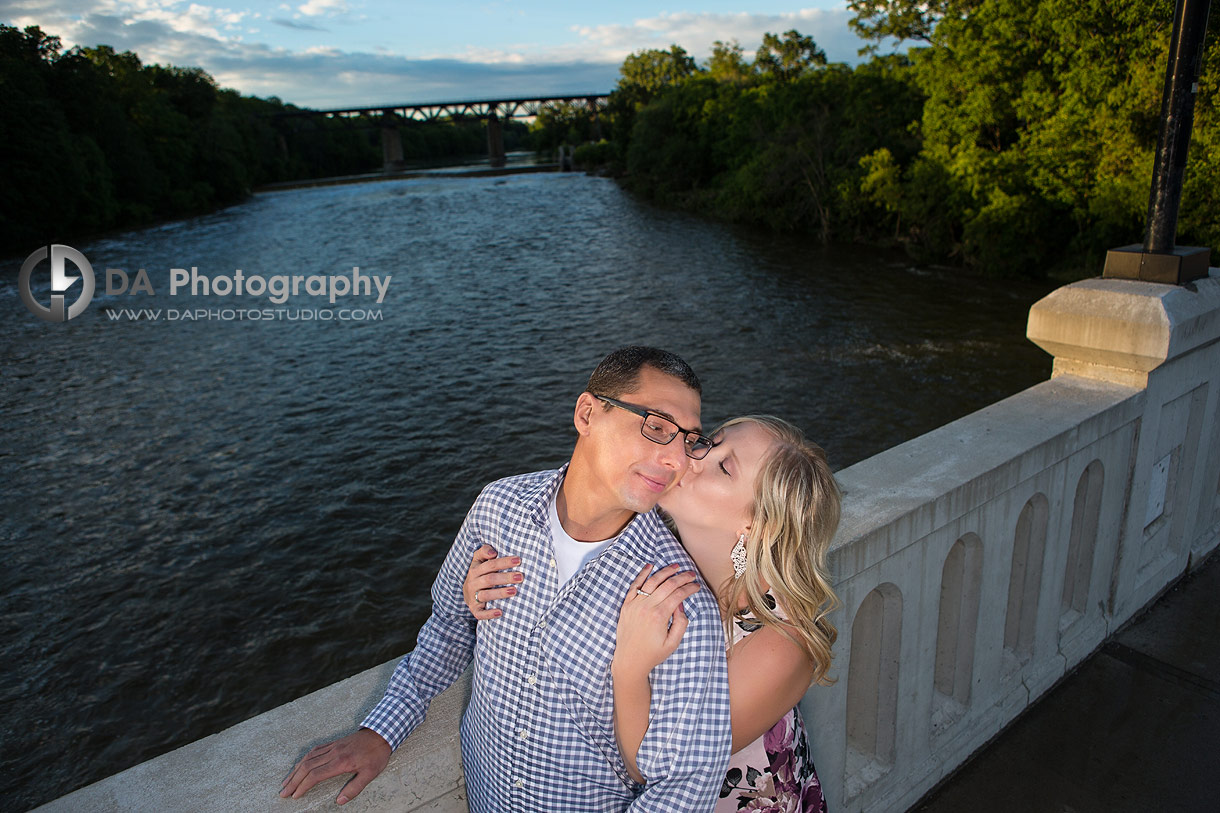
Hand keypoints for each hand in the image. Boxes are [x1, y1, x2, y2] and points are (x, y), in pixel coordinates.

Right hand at [279, 727, 391, 804]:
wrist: (381, 733)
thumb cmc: (377, 754)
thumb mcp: (370, 774)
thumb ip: (354, 788)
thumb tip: (339, 801)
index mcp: (341, 762)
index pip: (315, 775)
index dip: (303, 786)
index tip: (295, 795)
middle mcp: (333, 753)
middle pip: (307, 767)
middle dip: (293, 780)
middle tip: (283, 792)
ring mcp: (332, 746)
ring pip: (308, 758)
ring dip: (295, 770)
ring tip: (286, 781)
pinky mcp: (334, 743)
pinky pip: (315, 750)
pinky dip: (304, 759)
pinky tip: (300, 765)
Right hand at [462, 544, 522, 619]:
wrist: (467, 593)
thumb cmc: (479, 574)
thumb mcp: (478, 560)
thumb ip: (484, 551)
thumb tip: (493, 552)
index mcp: (475, 569)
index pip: (490, 564)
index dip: (504, 562)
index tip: (518, 560)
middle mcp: (473, 582)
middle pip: (489, 579)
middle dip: (506, 577)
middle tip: (520, 577)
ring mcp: (473, 596)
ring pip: (486, 595)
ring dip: (500, 593)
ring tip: (514, 591)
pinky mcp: (474, 609)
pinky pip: (480, 613)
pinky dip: (489, 614)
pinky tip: (500, 612)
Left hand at [612, 564, 700, 678]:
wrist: (629, 660)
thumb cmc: (652, 654)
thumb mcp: (673, 643)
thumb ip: (681, 623)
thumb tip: (681, 604)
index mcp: (659, 616)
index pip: (678, 595)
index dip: (690, 588)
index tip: (697, 586)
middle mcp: (646, 607)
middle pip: (667, 585)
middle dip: (682, 577)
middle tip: (691, 574)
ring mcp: (635, 604)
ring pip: (652, 581)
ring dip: (665, 572)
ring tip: (675, 567)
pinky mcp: (626, 605)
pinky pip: (635, 585)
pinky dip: (642, 574)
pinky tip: (650, 566)